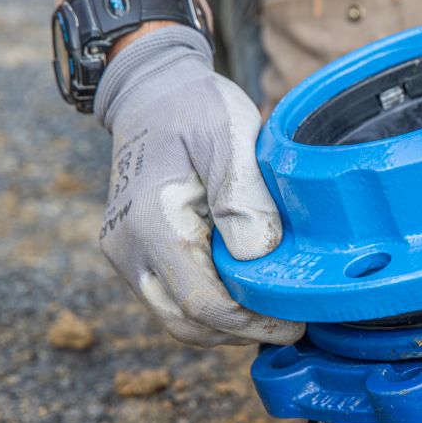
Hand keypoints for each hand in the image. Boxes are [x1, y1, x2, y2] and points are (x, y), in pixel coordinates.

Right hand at [94, 25, 303, 345]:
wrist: (151, 90)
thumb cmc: (194, 106)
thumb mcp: (228, 134)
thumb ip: (242, 194)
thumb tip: (257, 255)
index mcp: (151, 224)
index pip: (203, 303)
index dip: (252, 322)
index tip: (295, 322)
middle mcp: (127, 248)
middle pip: (187, 324)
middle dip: (241, 332)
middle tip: (291, 324)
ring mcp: (126, 253)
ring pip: (177, 319)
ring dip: (226, 325)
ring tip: (274, 312)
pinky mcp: (135, 252)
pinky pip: (172, 297)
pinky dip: (210, 306)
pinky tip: (248, 292)